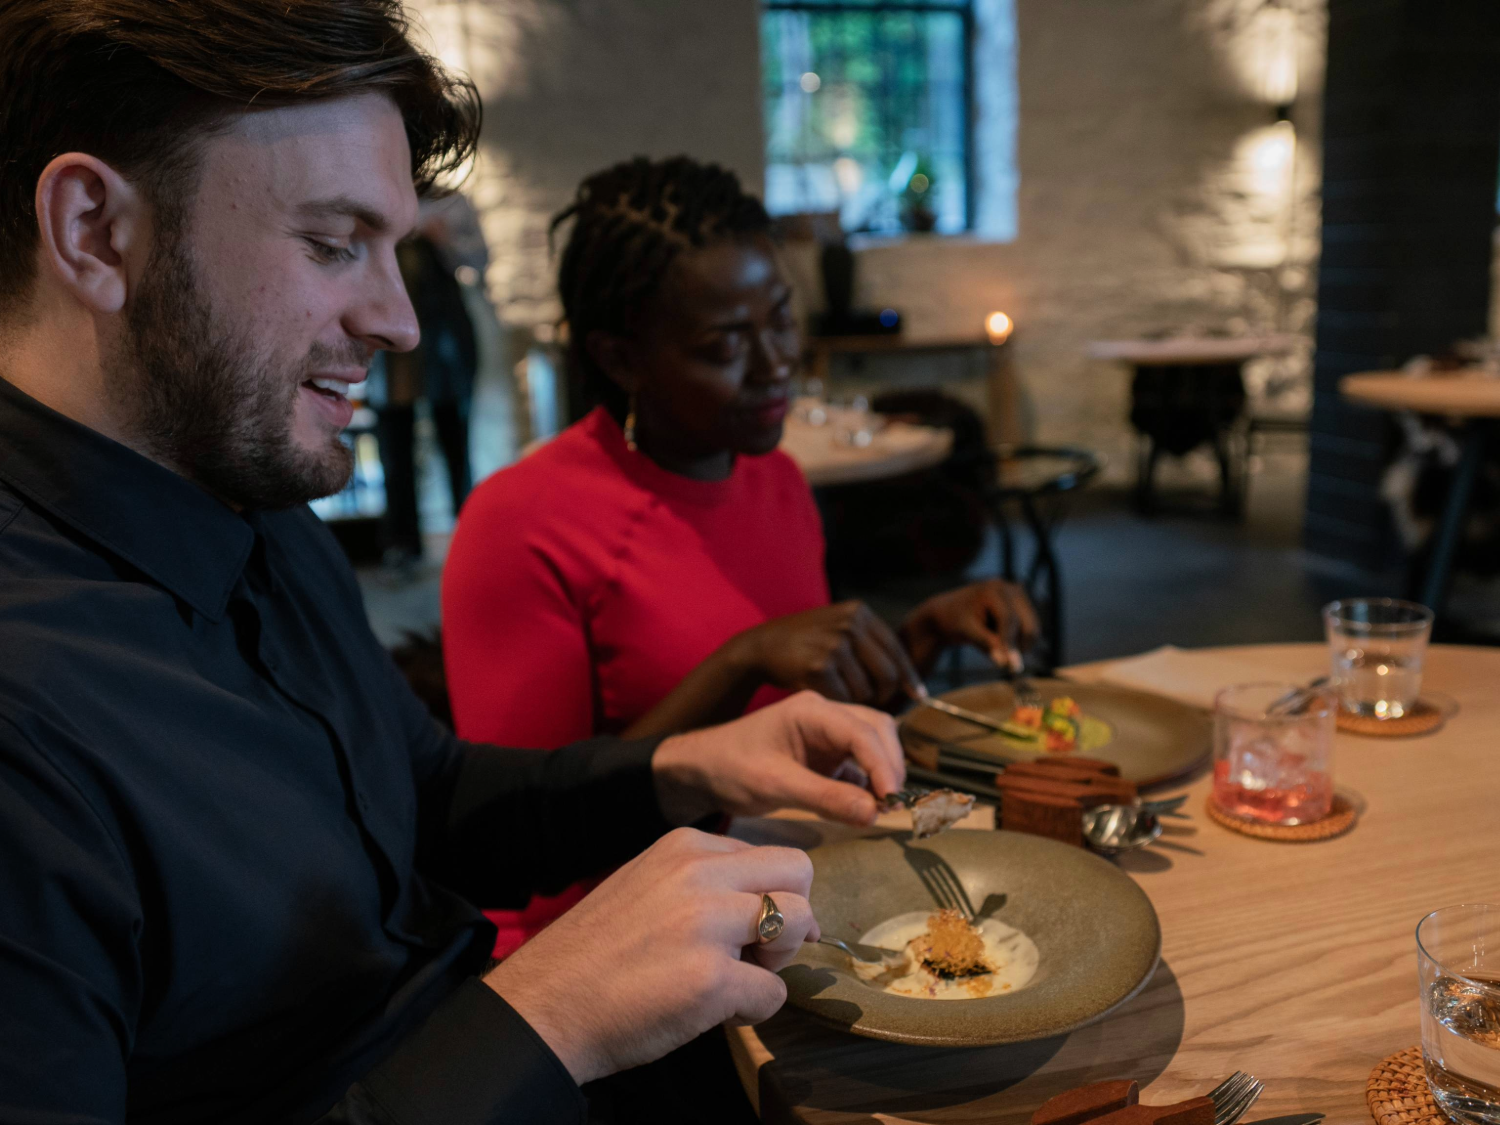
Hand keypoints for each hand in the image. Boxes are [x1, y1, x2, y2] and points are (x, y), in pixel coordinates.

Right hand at [485, 828, 816, 1083]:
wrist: (544, 1004)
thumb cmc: (596, 953)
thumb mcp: (648, 885)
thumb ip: (702, 882)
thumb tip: (767, 902)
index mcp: (685, 847)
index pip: (770, 854)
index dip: (770, 894)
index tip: (747, 926)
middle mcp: (699, 873)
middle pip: (799, 872)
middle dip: (794, 914)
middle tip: (758, 951)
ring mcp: (707, 924)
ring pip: (800, 922)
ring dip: (777, 961)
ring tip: (733, 979)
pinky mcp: (711, 979)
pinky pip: (774, 992)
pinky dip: (753, 1009)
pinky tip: (711, 1012)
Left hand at [651, 690, 904, 825]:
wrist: (702, 770)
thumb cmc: (730, 768)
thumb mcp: (775, 785)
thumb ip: (825, 797)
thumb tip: (874, 813)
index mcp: (811, 710)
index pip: (861, 731)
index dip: (883, 765)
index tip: (893, 799)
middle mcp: (825, 715)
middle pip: (877, 730)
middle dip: (890, 765)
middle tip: (893, 805)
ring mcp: (827, 733)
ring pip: (873, 745)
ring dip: (883, 773)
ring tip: (884, 808)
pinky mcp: (826, 755)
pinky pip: (859, 764)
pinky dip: (869, 783)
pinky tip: (867, 806)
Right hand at [732, 600, 922, 707]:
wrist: (760, 646)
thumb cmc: (806, 643)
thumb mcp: (839, 627)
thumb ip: (870, 644)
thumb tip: (910, 680)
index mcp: (859, 613)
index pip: (897, 648)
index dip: (908, 675)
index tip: (918, 694)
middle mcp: (850, 625)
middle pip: (887, 674)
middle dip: (883, 694)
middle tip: (872, 702)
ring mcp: (834, 645)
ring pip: (866, 691)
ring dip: (856, 700)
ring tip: (837, 690)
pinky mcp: (818, 668)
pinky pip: (844, 699)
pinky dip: (838, 704)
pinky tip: (824, 695)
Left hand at [899, 578, 1038, 673]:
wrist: (950, 612)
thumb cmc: (954, 621)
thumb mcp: (966, 631)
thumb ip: (986, 644)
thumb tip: (1005, 662)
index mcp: (993, 590)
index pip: (1008, 619)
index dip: (1010, 643)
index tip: (1011, 666)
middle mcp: (1011, 589)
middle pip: (1027, 626)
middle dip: (1017, 646)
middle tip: (1004, 664)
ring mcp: (1020, 597)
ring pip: (1032, 631)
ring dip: (1017, 645)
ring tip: (990, 640)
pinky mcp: (1024, 606)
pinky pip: (1030, 632)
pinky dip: (1017, 641)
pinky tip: (996, 635)